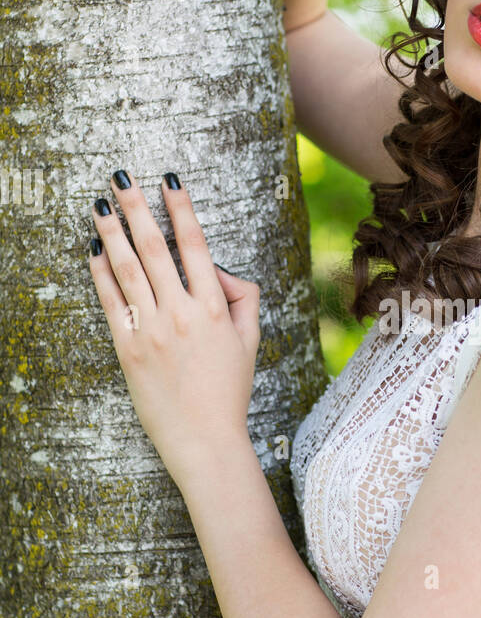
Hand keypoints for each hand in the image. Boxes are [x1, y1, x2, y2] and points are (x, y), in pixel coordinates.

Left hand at [88, 170, 259, 486]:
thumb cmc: (229, 391)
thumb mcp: (251, 341)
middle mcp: (181, 313)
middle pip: (155, 248)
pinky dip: (100, 274)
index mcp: (215, 308)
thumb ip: (244, 299)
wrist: (205, 440)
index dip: (180, 208)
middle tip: (121, 177)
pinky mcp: (129, 350)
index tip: (169, 179)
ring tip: (100, 205)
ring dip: (112, 232)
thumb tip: (223, 270)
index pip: (196, 245)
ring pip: (128, 269)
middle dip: (137, 208)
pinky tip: (93, 251)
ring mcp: (152, 331)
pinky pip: (111, 303)